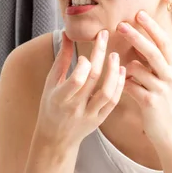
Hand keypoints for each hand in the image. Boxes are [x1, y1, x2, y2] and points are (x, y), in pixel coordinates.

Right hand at [36, 30, 125, 148]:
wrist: (56, 138)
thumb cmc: (50, 106)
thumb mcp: (50, 83)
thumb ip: (61, 59)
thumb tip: (67, 34)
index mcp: (60, 98)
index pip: (76, 80)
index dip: (83, 64)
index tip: (84, 54)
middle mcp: (75, 107)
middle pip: (93, 80)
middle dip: (100, 55)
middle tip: (104, 36)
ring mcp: (89, 115)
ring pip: (107, 93)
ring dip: (113, 72)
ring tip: (115, 55)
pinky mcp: (100, 120)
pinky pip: (113, 102)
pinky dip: (118, 85)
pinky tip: (120, 71)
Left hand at [117, 10, 171, 153]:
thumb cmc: (164, 102)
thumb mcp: (164, 79)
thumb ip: (153, 62)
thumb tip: (138, 41)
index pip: (164, 42)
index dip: (152, 27)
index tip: (139, 13)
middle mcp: (170, 75)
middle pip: (152, 51)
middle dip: (136, 36)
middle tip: (121, 24)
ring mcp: (161, 89)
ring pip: (139, 68)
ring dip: (125, 66)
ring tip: (119, 68)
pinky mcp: (151, 102)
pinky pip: (131, 86)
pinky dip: (122, 83)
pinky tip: (119, 85)